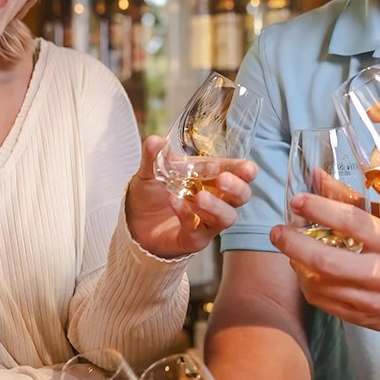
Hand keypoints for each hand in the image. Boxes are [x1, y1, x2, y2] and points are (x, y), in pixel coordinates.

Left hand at [125, 135, 256, 258]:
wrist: (133, 223)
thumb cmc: (151, 195)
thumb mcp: (149, 172)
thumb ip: (153, 156)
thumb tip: (155, 140)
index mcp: (212, 179)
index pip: (238, 173)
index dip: (245, 171)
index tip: (247, 168)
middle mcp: (216, 201)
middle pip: (241, 196)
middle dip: (237, 188)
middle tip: (223, 179)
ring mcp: (207, 222)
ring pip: (226, 217)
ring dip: (216, 206)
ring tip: (200, 197)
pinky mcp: (193, 239)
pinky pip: (197, 230)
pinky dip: (186, 214)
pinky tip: (174, 202)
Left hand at [269, 192, 379, 332]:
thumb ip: (354, 201)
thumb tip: (317, 177)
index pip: (350, 222)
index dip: (319, 208)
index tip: (297, 200)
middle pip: (325, 260)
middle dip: (293, 244)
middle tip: (277, 231)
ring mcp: (372, 301)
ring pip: (319, 285)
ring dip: (297, 265)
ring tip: (291, 250)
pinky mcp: (363, 319)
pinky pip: (324, 303)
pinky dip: (309, 284)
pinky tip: (306, 271)